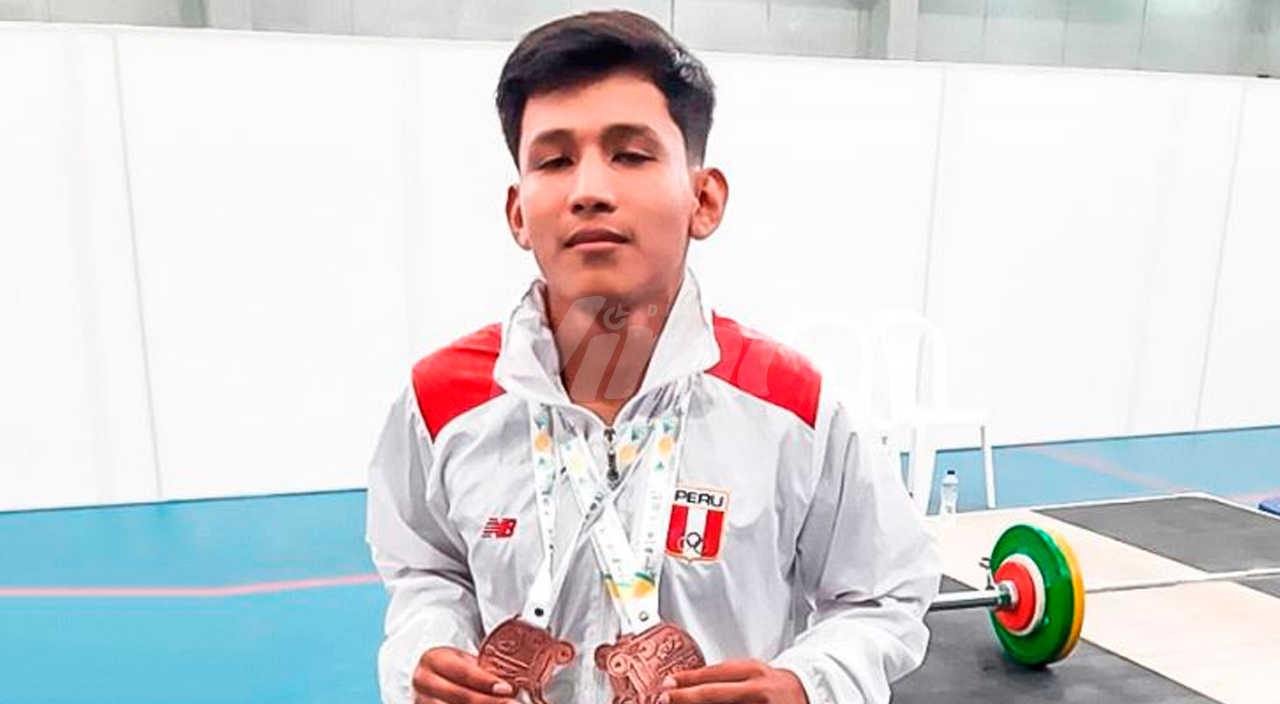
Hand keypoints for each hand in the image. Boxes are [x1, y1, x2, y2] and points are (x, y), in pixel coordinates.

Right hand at [412, 646, 516, 703]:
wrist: (429, 680)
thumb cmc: (452, 670)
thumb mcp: (464, 662)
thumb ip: (483, 670)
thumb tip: (514, 683)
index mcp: (434, 659)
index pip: (462, 671)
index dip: (486, 682)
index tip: (507, 689)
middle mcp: (424, 681)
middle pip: (459, 695)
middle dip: (488, 701)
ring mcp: (422, 701)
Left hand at [661, 660, 808, 703]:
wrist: (806, 694)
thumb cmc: (772, 685)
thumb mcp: (750, 673)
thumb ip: (723, 678)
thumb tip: (685, 683)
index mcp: (753, 672)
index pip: (714, 675)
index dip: (688, 681)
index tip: (666, 685)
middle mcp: (758, 692)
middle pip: (714, 694)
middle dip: (686, 698)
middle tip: (664, 698)